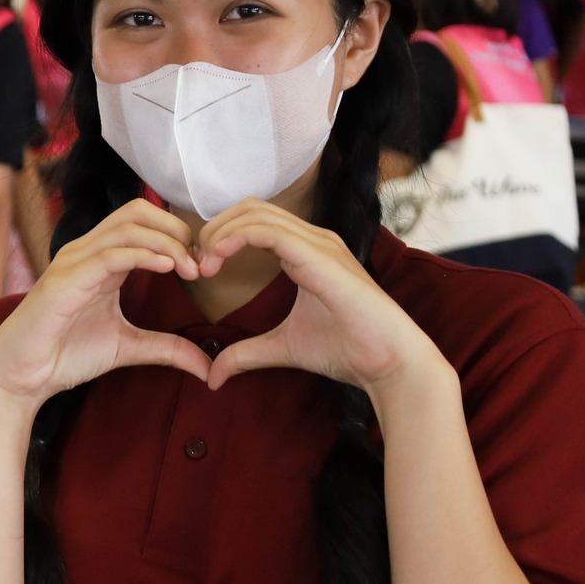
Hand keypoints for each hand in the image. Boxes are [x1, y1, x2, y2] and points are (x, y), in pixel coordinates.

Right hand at [0, 198, 210, 408]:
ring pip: (127, 227)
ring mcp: (74, 262)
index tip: (204, 266)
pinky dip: (143, 255)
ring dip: (167, 242)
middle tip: (201, 262)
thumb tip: (208, 366)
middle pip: (137, 211)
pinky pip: (110, 255)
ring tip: (191, 268)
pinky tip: (168, 267)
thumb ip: (166, 349)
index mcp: (101, 260)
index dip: (179, 235)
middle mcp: (87, 252)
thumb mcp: (127, 348)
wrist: (21, 376)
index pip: (144, 222)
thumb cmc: (64, 355)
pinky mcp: (66, 280)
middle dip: (176, 229)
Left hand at [196, 199, 439, 393]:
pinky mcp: (320, 255)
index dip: (220, 236)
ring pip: (255, 213)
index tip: (199, 269)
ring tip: (203, 265)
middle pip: (250, 208)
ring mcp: (319, 243)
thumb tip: (213, 375)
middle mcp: (313, 239)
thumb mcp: (282, 348)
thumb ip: (247, 354)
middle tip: (195, 264)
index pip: (254, 220)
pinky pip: (268, 231)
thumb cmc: (348, 350)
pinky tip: (217, 261)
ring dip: (219, 234)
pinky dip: (235, 238)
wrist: (389, 362)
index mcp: (307, 251)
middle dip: (214, 229)